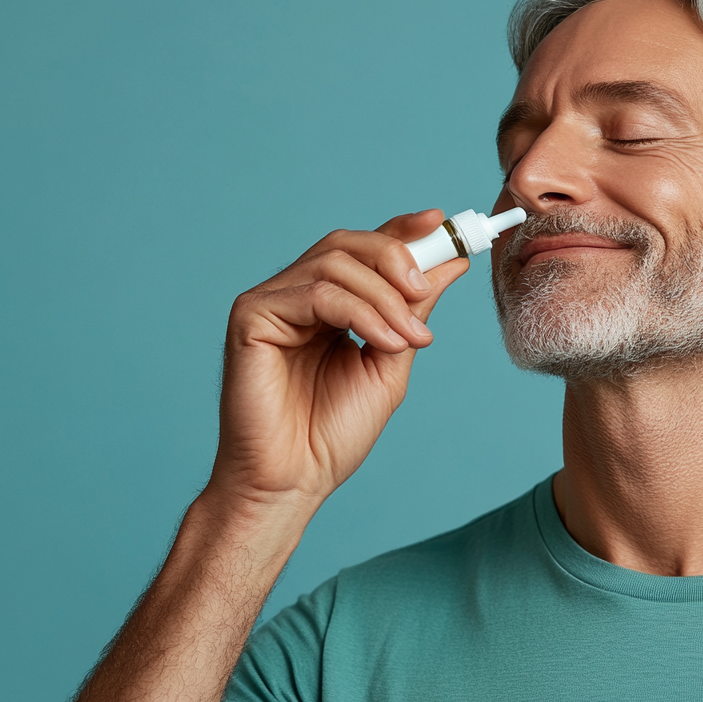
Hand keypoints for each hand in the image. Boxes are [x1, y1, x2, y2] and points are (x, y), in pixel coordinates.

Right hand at [206, 209, 467, 518]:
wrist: (295, 479)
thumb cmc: (333, 432)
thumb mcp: (390, 361)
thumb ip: (413, 311)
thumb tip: (450, 262)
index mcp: (327, 303)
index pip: (363, 249)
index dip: (402, 229)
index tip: (443, 222)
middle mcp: (295, 295)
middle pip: (347, 244)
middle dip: (396, 257)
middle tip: (425, 289)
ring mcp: (270, 302)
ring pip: (335, 264)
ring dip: (385, 296)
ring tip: (409, 336)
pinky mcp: (251, 316)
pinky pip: (315, 294)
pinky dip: (360, 313)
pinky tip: (383, 342)